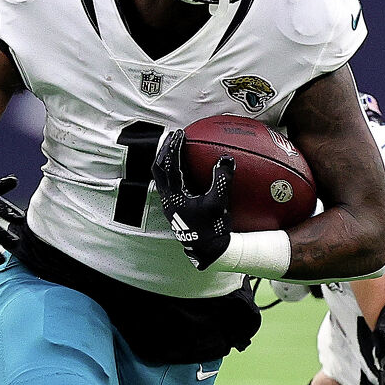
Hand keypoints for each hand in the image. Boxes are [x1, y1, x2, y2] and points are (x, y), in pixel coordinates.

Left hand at [151, 127, 232, 268]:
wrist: (208, 251)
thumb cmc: (212, 228)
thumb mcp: (219, 203)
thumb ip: (221, 180)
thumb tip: (226, 158)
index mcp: (174, 196)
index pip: (169, 166)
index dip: (173, 147)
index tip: (180, 134)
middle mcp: (167, 198)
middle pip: (158, 168)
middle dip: (164, 150)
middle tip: (174, 136)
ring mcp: (169, 203)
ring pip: (161, 176)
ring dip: (166, 160)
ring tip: (175, 148)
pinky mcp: (175, 207)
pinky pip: (169, 183)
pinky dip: (173, 171)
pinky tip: (185, 168)